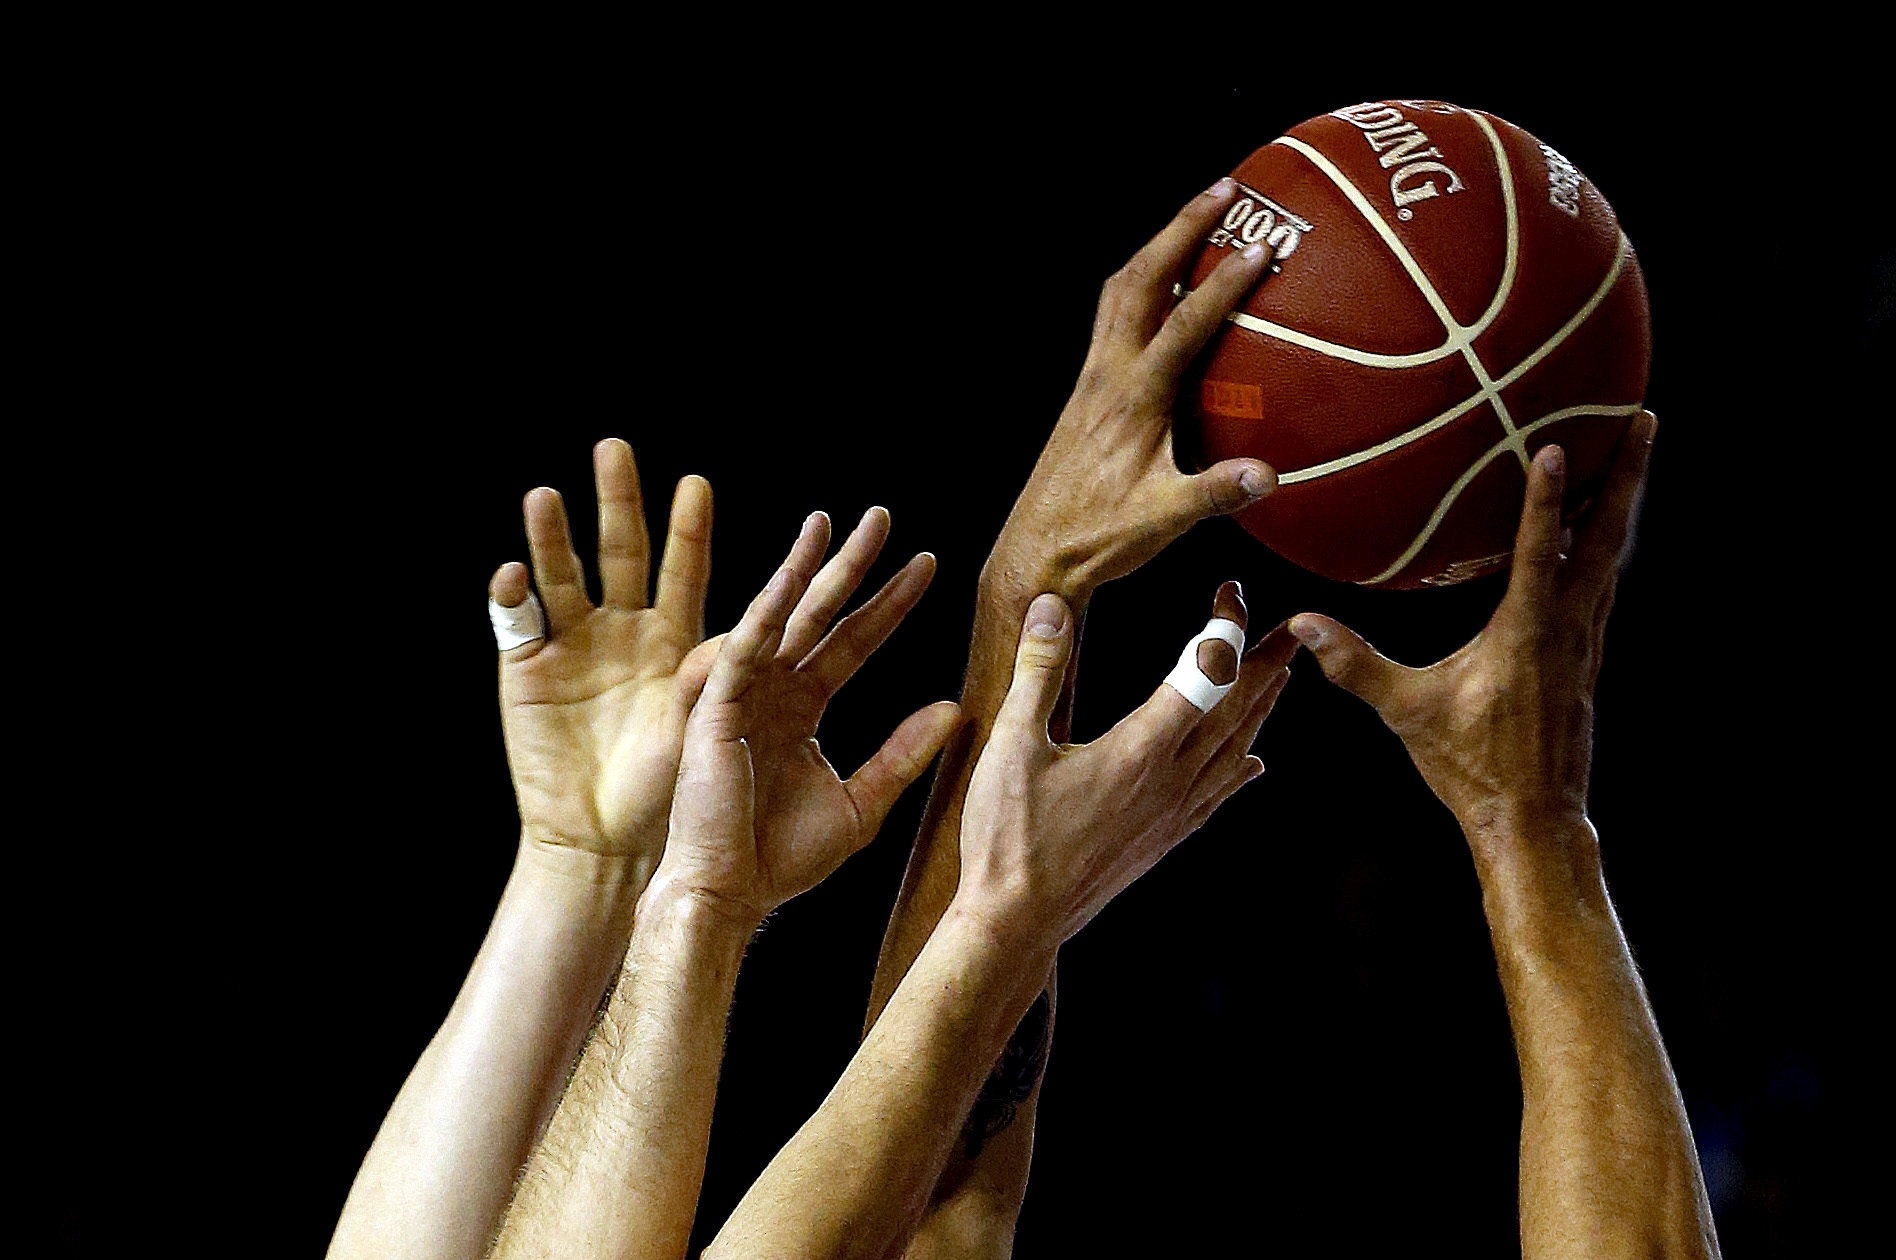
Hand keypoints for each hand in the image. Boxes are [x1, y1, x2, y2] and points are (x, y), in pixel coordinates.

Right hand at [490, 440, 717, 874]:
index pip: (683, 570)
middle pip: (619, 552)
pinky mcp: (526, 668)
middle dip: (617, 502)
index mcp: (672, 641)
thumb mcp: (695, 731)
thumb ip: (710, 681)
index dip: (688, 529)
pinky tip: (514, 574)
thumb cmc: (662, 792)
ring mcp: (572, 645)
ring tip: (545, 496)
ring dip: (551, 536)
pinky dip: (512, 594)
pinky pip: (516, 620)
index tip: (696, 485)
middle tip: (614, 449)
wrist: (603, 841)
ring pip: (560, 574)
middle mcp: (622, 631)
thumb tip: (739, 634)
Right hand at [656, 509, 961, 919]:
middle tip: (882, 516)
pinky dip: (766, 609)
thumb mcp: (862, 803)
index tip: (927, 565)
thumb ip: (903, 755)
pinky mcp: (715, 706)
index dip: (889, 605)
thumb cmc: (782, 859)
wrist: (729, 892)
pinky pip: (744, 647)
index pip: (853, 643)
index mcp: (802, 711)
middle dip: (851, 566)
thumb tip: (955, 709)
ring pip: (779, 615)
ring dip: (804, 567)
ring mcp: (742, 694)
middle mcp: (773, 692)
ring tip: (832, 522)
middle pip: (820, 614)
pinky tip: (791, 576)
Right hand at [954, 583, 1296, 949]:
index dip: (1225, 626)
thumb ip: (1037, 671)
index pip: (1204, 672)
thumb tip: (1050, 607)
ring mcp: (1172, 814)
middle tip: (1292, 627)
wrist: (1018, 921)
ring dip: (1261, 709)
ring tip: (1279, 677)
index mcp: (1141, 750)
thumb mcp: (1013, 743)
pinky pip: (1219, 794)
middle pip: (1237, 710)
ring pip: (1236, 751)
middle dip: (1265, 661)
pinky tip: (1253, 763)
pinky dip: (1242, 768)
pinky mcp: (1163, 839)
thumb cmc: (1009, 836)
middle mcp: (1171, 781)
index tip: (1231, 591)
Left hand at [989, 178, 1280, 597]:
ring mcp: (1091, 381)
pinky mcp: (1085, 394)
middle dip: (1183, 228)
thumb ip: (1214, 493)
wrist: (1035, 553)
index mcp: (1132, 398)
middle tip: (1227, 189)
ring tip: (1196, 218)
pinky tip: (1164, 291)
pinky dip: (1142, 288)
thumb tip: (1268, 475)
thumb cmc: (1098, 539)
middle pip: (1141, 279)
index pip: (1185, 322)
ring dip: (1157, 248)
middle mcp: (1106, 376)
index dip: (1225, 282)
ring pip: (1119, 292)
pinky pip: (1113, 320)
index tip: (1263, 244)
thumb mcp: (1162, 520)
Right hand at [1287, 413, 1657, 842]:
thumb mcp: (1407, 712)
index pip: (1542, 552)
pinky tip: (1594, 533)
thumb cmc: (1471, 767)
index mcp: (1528, 635)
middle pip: (1608, 538)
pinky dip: (1603, 545)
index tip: (1558, 445)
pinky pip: (1600, 584)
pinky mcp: (1585, 657)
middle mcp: (1569, 629)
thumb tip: (1302, 624)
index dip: (1548, 498)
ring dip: (1622, 505)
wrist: (1531, 820)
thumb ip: (1356, 665)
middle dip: (1628, 477)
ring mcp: (1585, 643)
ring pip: (1612, 557)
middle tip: (1644, 419)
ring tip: (1629, 456)